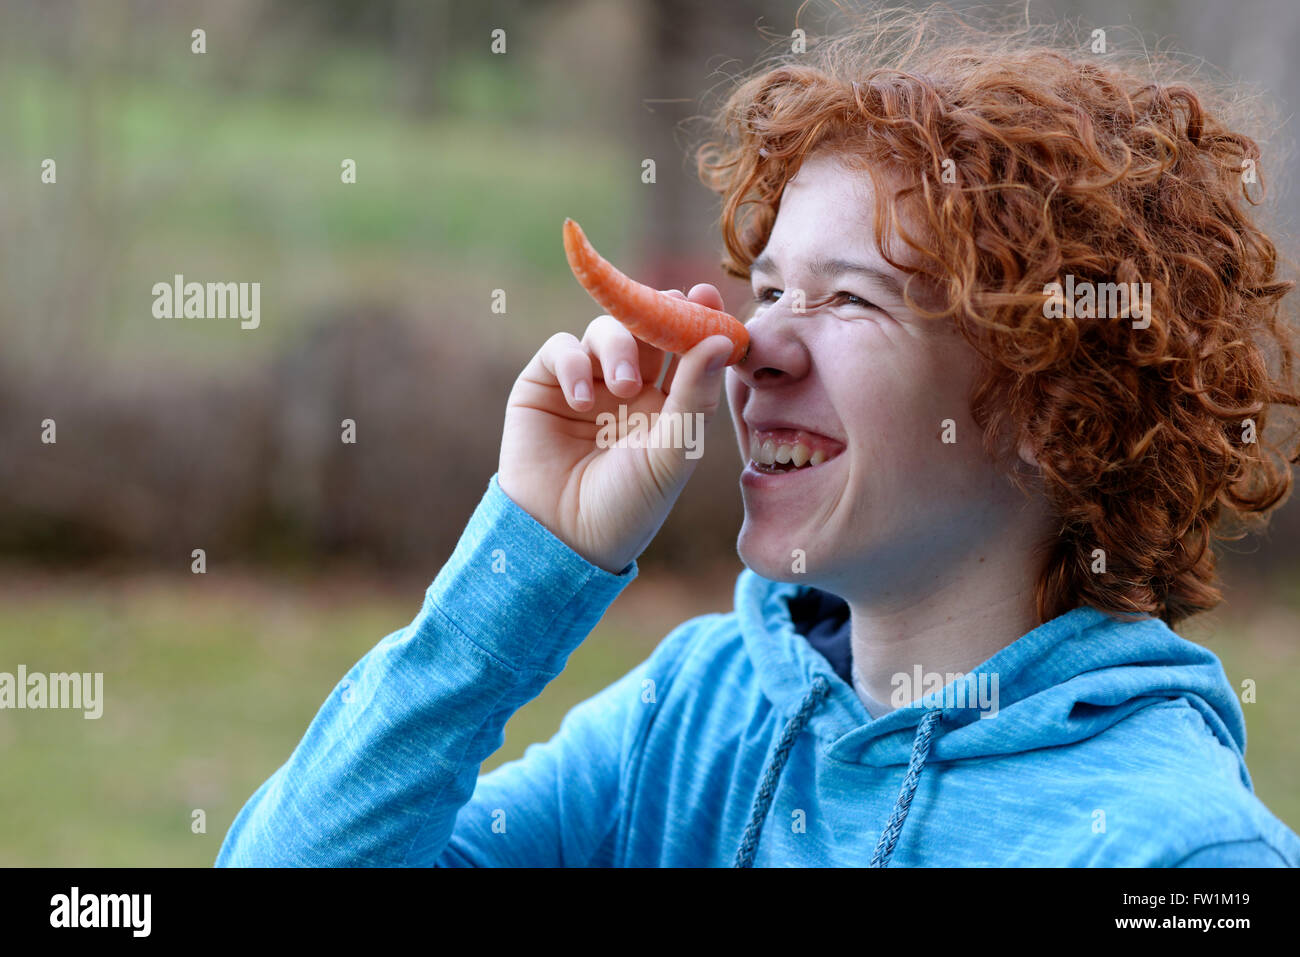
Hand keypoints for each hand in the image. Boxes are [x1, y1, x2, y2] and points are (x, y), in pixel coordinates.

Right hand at [498, 285, 733, 573]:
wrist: (563, 539)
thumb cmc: (628, 506)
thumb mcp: (671, 453)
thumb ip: (695, 395)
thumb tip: (720, 339)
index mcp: (667, 403)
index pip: (686, 348)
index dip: (697, 319)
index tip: (707, 296)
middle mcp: (628, 387)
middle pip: (647, 328)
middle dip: (658, 312)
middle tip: (668, 307)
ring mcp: (586, 382)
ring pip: (606, 330)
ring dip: (617, 345)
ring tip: (620, 386)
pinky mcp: (544, 384)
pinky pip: (562, 349)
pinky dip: (573, 363)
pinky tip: (582, 400)